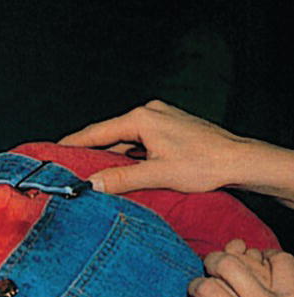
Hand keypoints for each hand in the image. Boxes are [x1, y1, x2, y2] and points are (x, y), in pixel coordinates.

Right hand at [58, 100, 246, 194]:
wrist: (242, 161)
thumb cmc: (205, 164)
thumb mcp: (158, 174)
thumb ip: (122, 178)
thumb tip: (91, 184)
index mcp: (141, 118)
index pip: (97, 132)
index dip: (73, 143)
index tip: (54, 151)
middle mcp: (149, 112)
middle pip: (110, 133)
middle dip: (91, 150)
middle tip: (70, 164)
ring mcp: (161, 118)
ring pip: (126, 137)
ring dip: (113, 153)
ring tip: (94, 168)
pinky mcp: (171, 127)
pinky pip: (140, 138)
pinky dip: (129, 152)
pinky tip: (125, 166)